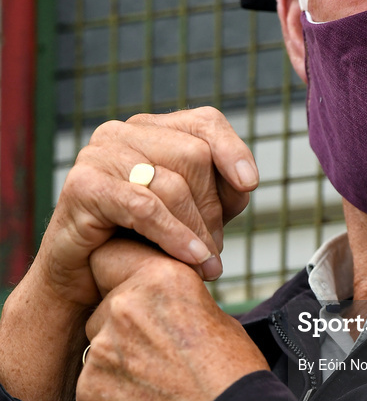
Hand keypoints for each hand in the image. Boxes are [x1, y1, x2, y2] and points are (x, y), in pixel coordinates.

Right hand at [29, 107, 258, 308]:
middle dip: (212, 208)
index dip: (233, 149)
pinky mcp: (84, 186)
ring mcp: (98, 154)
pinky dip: (175, 235)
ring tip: (207, 264)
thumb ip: (221, 192)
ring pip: (172, 183)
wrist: (83, 279)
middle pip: (194, 155)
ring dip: (198, 230)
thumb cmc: (139, 242)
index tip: (250, 184)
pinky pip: (144, 207)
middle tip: (215, 250)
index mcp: (151, 129)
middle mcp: (122, 132)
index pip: (205, 121)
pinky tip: (193, 258)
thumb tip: (245, 181)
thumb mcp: (191, 213)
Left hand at [77, 238, 268, 400]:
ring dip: (117, 355)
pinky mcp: (89, 387)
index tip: (128, 284)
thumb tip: (157, 298)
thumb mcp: (213, 311)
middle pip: (104, 301)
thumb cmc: (232, 371)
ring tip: (155, 378)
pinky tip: (144, 400)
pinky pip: (93, 379)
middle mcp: (124, 304)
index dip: (118, 270)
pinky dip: (112, 390)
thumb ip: (173, 296)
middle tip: (156, 346)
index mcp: (161, 276)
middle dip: (122, 319)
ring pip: (98, 341)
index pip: (110, 254)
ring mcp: (102, 347)